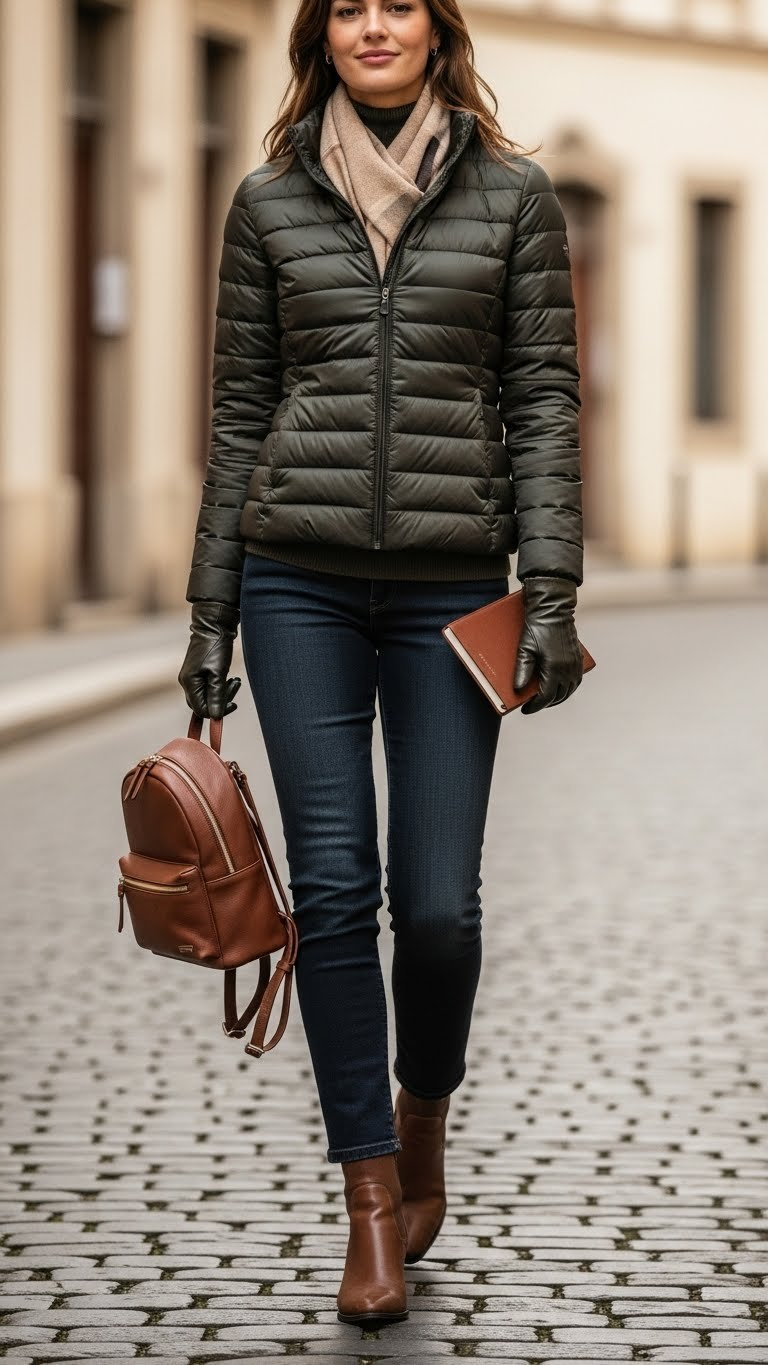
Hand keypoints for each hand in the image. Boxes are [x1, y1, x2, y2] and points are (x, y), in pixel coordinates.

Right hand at [178, 602, 241, 719]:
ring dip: (223, 693)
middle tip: (235, 686)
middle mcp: (187, 681)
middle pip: (203, 704)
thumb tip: (215, 717)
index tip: (234, 704)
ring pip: (207, 695)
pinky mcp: (199, 670)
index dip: (217, 711)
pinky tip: (229, 678)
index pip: (201, 710)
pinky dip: (220, 686)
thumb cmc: (216, 647)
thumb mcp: (218, 674)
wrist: (214, 624)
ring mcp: (192, 676)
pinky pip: (209, 686)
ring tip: (235, 681)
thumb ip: (216, 696)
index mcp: (189, 683)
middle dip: (221, 701)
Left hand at [513, 576, 582, 714]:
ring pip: (569, 689)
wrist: (553, 608)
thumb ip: (522, 671)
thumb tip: (519, 691)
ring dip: (558, 697)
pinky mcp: (578, 657)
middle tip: (533, 705)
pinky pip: (576, 680)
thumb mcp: (524, 649)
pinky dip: (567, 687)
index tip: (525, 710)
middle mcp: (568, 668)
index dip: (535, 706)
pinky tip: (559, 687)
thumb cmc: (536, 626)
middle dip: (545, 703)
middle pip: (559, 696)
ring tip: (545, 699)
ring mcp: (575, 663)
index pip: (546, 697)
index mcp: (554, 667)